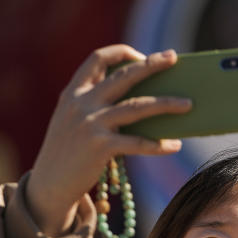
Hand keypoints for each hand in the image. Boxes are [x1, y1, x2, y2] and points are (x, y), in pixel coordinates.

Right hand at [26, 45, 191, 236]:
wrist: (49, 185)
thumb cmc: (70, 152)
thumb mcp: (75, 121)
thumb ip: (98, 105)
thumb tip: (147, 101)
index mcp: (74, 93)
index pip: (97, 59)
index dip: (122, 52)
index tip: (143, 56)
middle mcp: (81, 103)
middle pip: (123, 76)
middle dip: (151, 64)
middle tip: (173, 57)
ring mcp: (90, 124)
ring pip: (137, 107)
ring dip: (166, 104)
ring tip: (188, 104)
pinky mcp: (100, 147)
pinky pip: (137, 142)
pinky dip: (158, 145)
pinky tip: (174, 145)